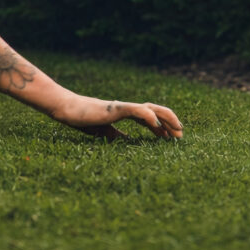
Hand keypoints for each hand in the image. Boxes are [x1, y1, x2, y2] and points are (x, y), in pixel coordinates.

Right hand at [56, 95, 183, 140]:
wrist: (68, 110)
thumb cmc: (84, 119)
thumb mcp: (104, 131)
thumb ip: (117, 135)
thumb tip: (128, 142)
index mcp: (125, 113)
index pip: (149, 119)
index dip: (161, 127)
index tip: (171, 138)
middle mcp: (128, 108)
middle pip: (155, 112)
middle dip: (170, 122)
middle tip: (180, 136)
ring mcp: (123, 107)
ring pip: (151, 109)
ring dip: (166, 119)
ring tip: (177, 130)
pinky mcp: (116, 108)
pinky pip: (136, 110)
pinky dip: (148, 116)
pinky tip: (157, 124)